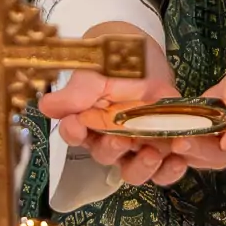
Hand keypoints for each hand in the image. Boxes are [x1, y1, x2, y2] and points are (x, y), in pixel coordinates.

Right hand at [38, 23, 188, 186]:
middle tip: (119, 139)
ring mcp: (136, 147)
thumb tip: (46, 107)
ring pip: (134, 170)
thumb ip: (77, 92)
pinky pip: (164, 168)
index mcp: (87, 122)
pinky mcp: (162, 146)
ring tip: (152, 154)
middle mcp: (108, 140)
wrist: (142, 55)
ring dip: (142, 166)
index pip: (74, 135)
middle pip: (105, 156)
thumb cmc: (112, 64)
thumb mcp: (96, 73)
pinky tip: (179, 159)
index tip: (76, 125)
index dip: (74, 133)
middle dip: (111, 149)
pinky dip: (171, 168)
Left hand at [160, 46, 225, 171]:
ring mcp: (218, 143)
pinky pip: (188, 143)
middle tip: (181, 143)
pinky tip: (156, 136)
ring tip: (164, 142)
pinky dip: (172, 142)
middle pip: (219, 154)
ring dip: (182, 150)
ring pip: (200, 154)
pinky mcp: (202, 136)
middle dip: (200, 149)